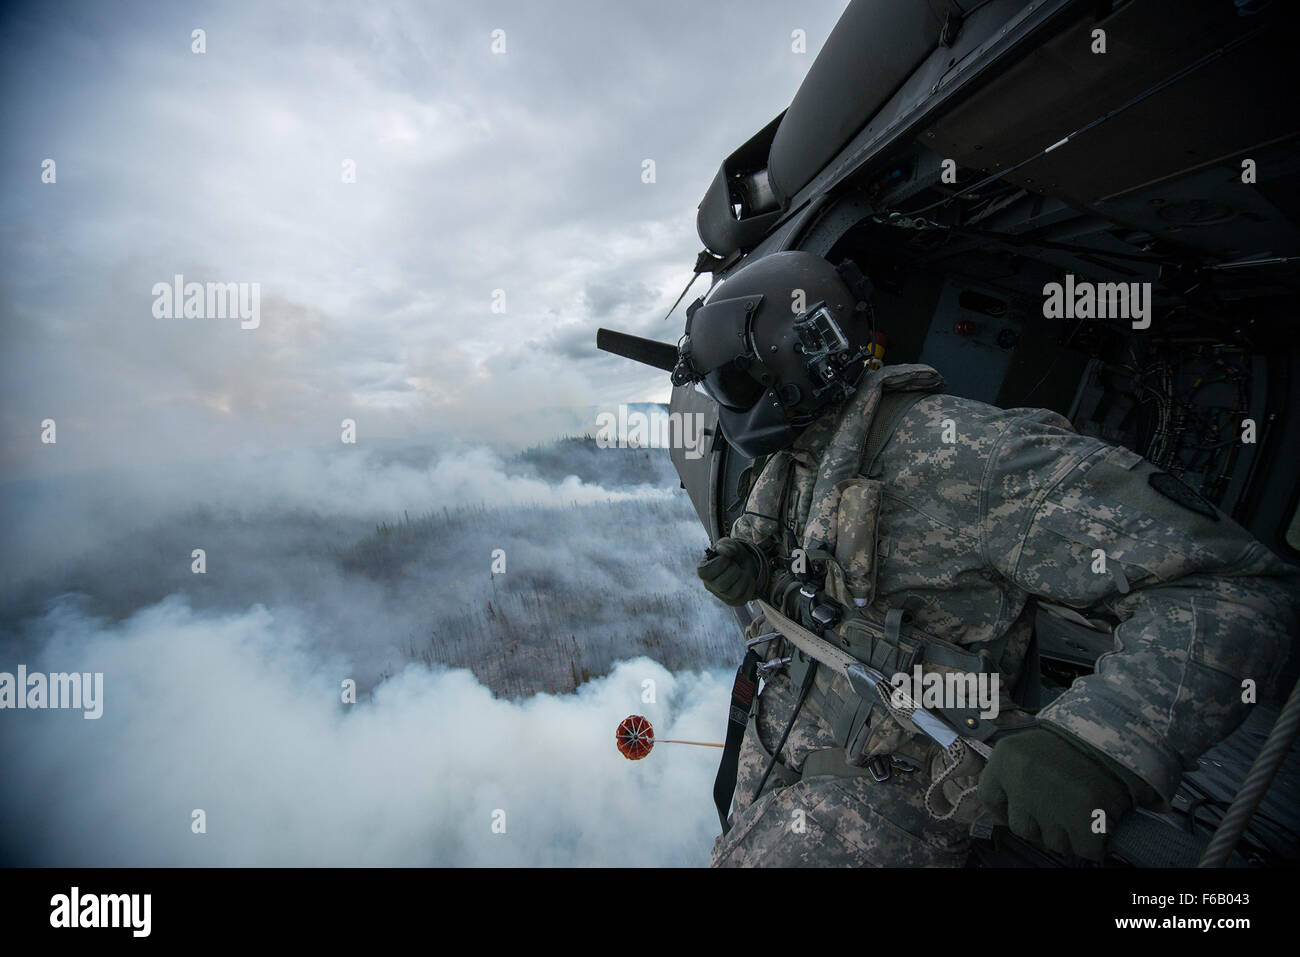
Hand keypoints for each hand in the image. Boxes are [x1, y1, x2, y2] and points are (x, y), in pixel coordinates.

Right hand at [697, 537, 766, 606]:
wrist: (743, 563)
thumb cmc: (732, 553)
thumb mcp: (728, 544)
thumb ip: (726, 545)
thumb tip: (725, 552)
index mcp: (703, 570)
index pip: (705, 572)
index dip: (719, 564)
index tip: (726, 558)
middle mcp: (709, 585)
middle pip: (721, 584)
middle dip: (733, 571)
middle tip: (735, 565)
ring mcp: (721, 595)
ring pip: (733, 593)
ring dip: (743, 579)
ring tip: (742, 571)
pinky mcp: (732, 601)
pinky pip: (742, 599)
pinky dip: (749, 587)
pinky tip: (748, 579)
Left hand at [978, 726, 1137, 861]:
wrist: (1115, 735)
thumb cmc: (1070, 744)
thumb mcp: (1028, 749)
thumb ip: (1012, 776)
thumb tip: (1004, 814)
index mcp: (1006, 758)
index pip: (989, 797)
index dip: (1004, 809)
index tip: (1019, 810)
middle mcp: (1022, 780)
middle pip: (1020, 827)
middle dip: (1039, 824)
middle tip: (1058, 809)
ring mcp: (1052, 802)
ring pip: (1052, 842)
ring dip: (1067, 834)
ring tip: (1079, 810)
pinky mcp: (1084, 819)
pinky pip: (1084, 849)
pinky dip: (1093, 842)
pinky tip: (1096, 822)